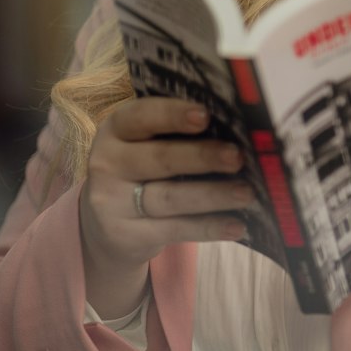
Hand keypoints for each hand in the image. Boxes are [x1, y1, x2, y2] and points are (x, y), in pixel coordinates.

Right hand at [79, 98, 252, 316]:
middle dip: (202, 157)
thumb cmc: (141, 171)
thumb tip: (236, 130)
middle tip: (238, 157)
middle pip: (159, 159)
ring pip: (169, 198)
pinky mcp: (125, 236)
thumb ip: (176, 134)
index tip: (205, 116)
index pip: (141, 116)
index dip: (172, 115)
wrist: (105, 225)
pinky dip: (208, 227)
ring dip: (212, 195)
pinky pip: (174, 230)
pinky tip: (236, 225)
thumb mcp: (144, 145)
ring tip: (246, 193)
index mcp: (115, 129)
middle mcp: (107, 163)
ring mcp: (112, 202)